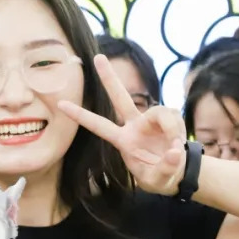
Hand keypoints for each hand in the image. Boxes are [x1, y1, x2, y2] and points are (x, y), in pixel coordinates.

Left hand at [59, 55, 187, 195]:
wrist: (177, 173)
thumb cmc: (159, 178)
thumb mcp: (158, 181)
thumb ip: (165, 168)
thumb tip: (173, 151)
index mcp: (123, 141)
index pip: (99, 126)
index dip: (80, 115)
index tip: (60, 104)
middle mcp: (134, 126)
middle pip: (120, 97)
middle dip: (109, 78)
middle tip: (97, 57)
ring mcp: (151, 120)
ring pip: (160, 112)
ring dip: (170, 128)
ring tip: (174, 147)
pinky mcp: (168, 118)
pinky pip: (175, 118)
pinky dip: (178, 132)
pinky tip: (178, 145)